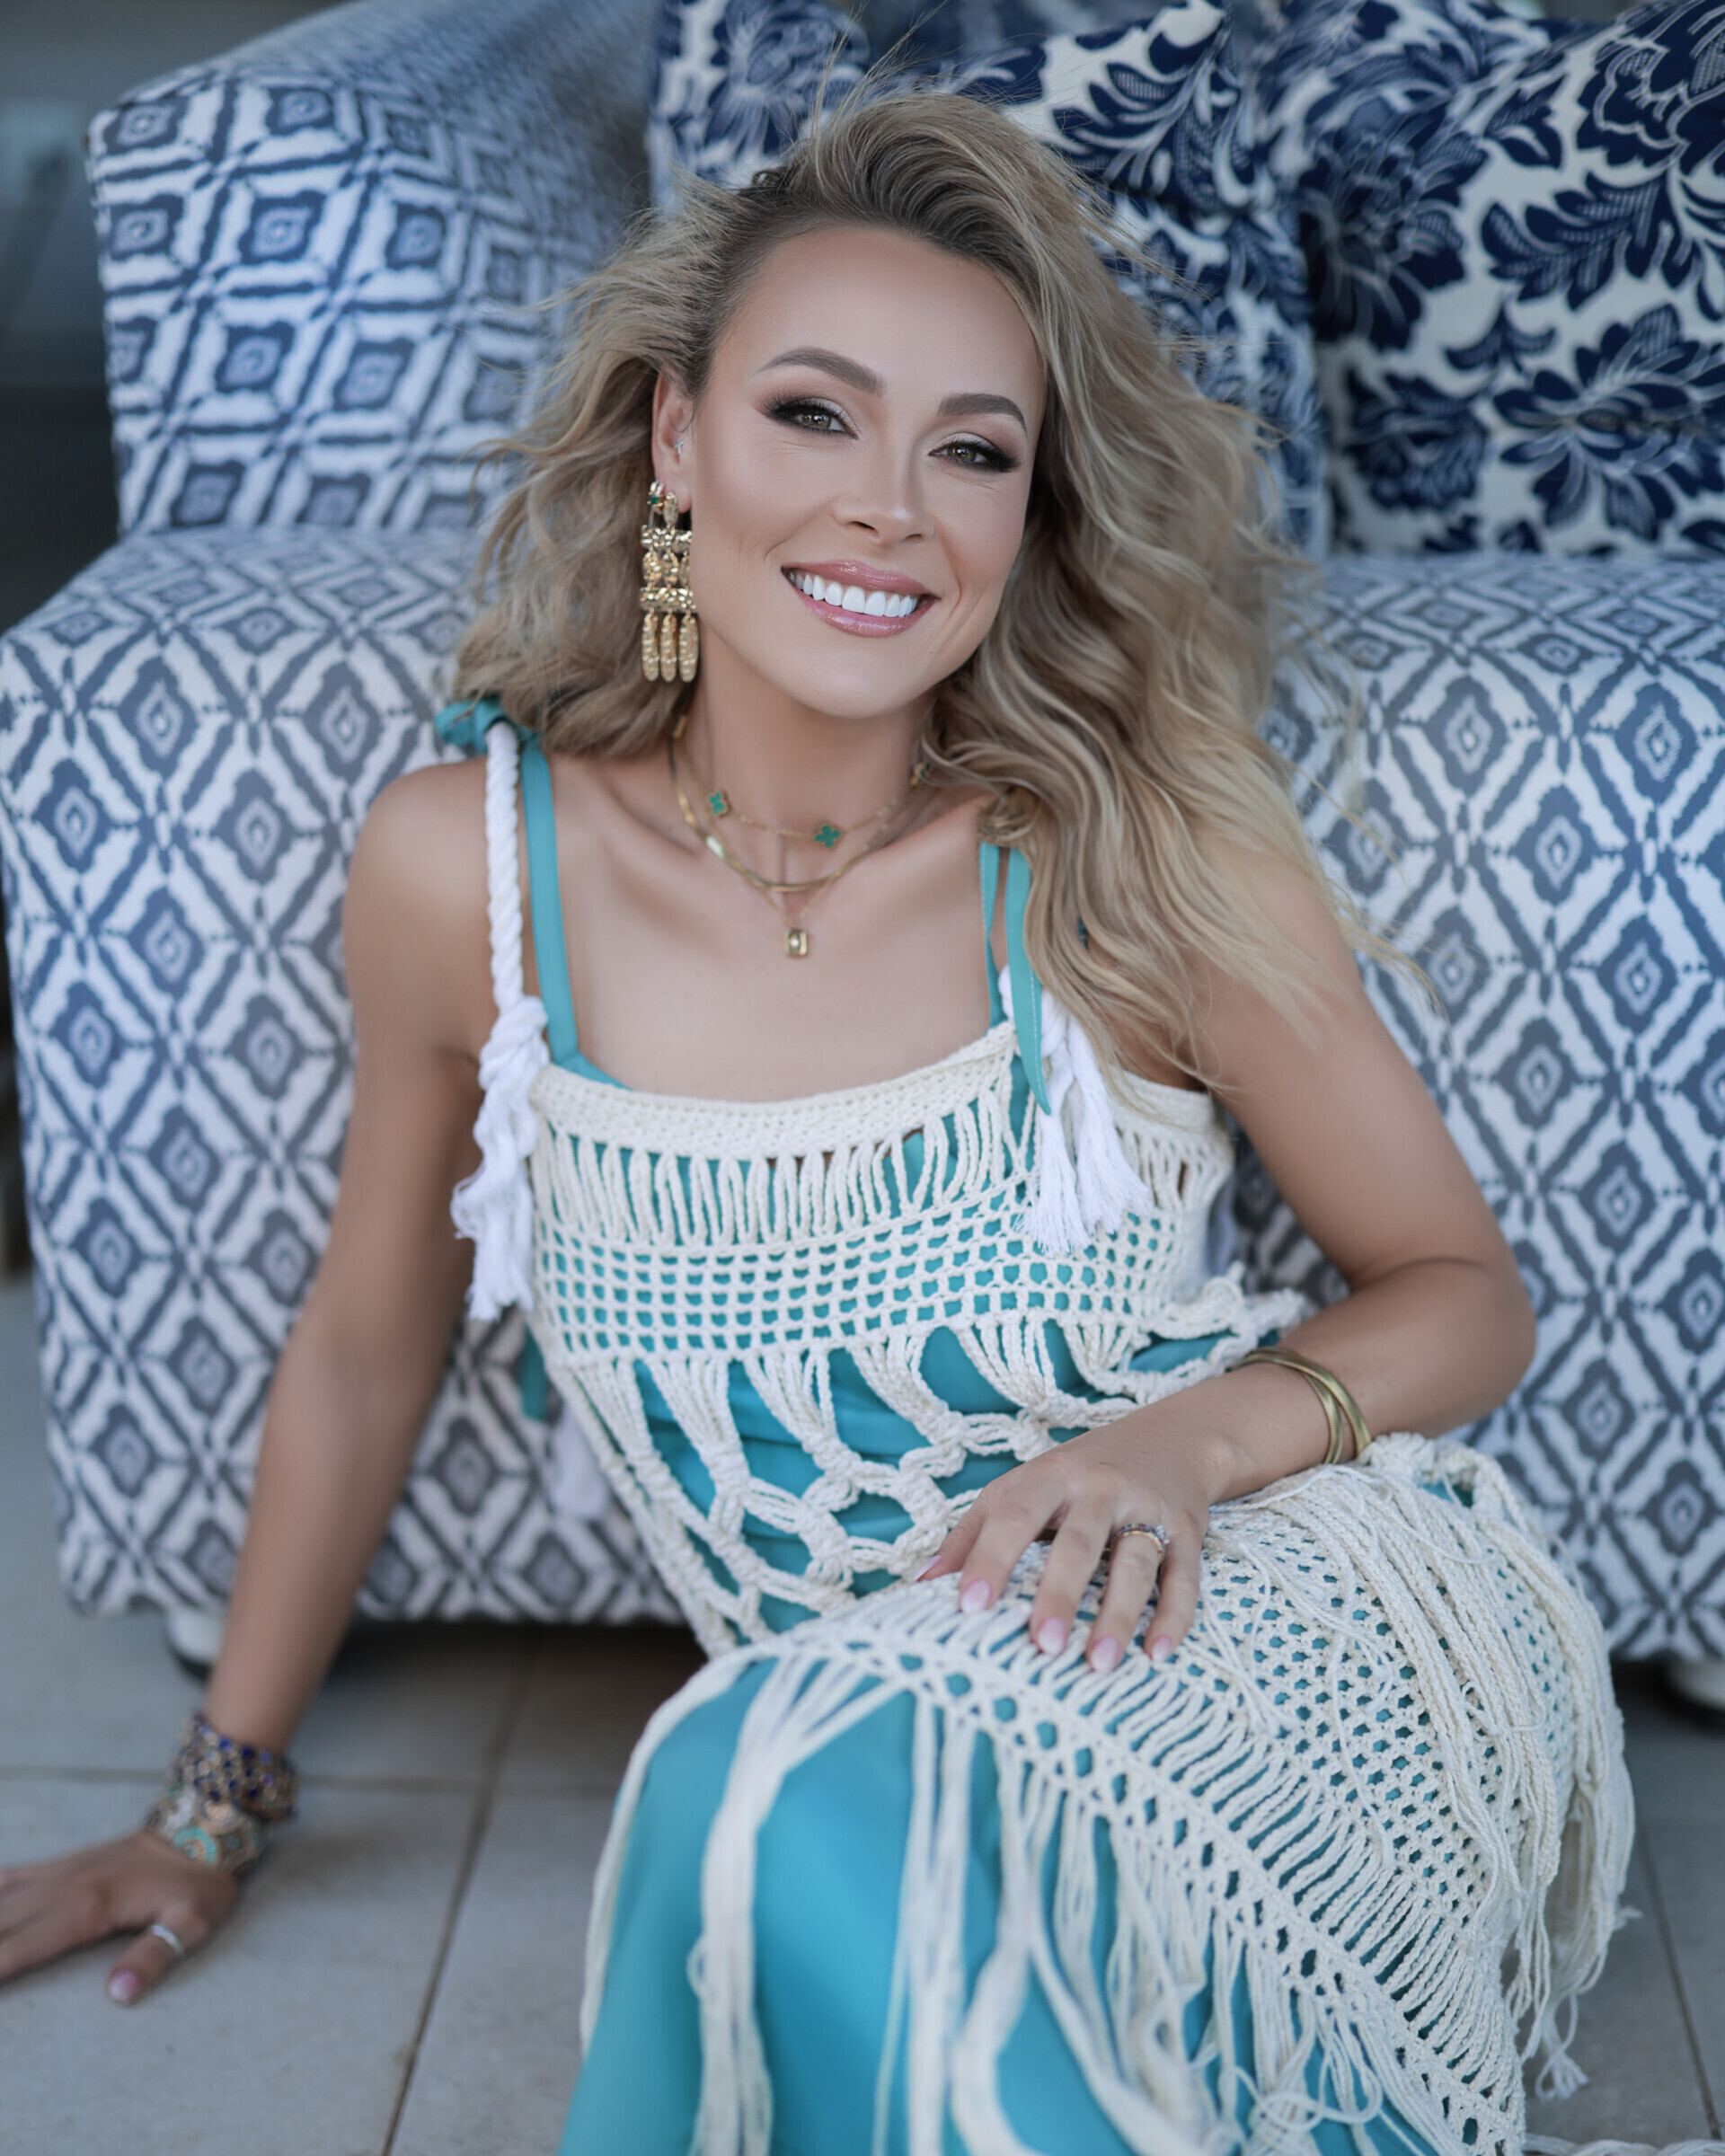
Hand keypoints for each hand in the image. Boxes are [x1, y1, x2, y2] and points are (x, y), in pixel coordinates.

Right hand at [0, 1830, 238, 2003]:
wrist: (204, 1824)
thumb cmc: (200, 1880)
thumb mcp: (193, 1920)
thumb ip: (155, 1955)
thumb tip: (118, 1994)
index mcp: (86, 1908)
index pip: (15, 1952)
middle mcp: (58, 1890)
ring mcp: (54, 1875)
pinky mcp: (57, 1868)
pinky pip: (7, 1880)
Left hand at [918, 1389, 1238, 1671]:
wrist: (1171, 1439)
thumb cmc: (1077, 1475)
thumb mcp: (1021, 1488)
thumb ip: (973, 1533)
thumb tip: (922, 1586)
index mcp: (1051, 1476)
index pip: (1014, 1516)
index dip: (990, 1559)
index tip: (968, 1606)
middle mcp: (1101, 1489)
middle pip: (1079, 1543)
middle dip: (1060, 1594)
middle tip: (1044, 1645)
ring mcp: (1148, 1509)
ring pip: (1137, 1563)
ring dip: (1120, 1614)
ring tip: (1100, 1663)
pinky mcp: (1188, 1531)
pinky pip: (1185, 1577)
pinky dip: (1175, 1615)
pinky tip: (1158, 1653)